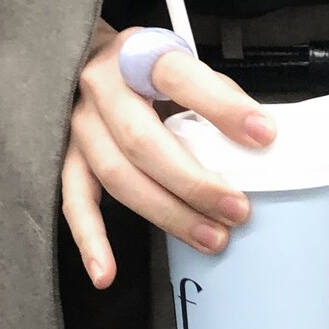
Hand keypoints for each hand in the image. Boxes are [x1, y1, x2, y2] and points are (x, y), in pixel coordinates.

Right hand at [63, 17, 275, 287]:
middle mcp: (100, 87)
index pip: (179, 76)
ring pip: (117, 176)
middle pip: (142, 141)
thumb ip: (217, 95)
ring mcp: (77, 125)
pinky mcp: (65, 156)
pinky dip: (90, 241)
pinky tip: (107, 273)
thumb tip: (261, 139)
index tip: (263, 135)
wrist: (90, 57)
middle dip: (194, 182)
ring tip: (211, 237)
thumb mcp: (184, 65)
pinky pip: (75, 201)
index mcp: (138, 54)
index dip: (222, 107)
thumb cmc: (148, 70)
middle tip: (237, 209)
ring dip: (166, 213)